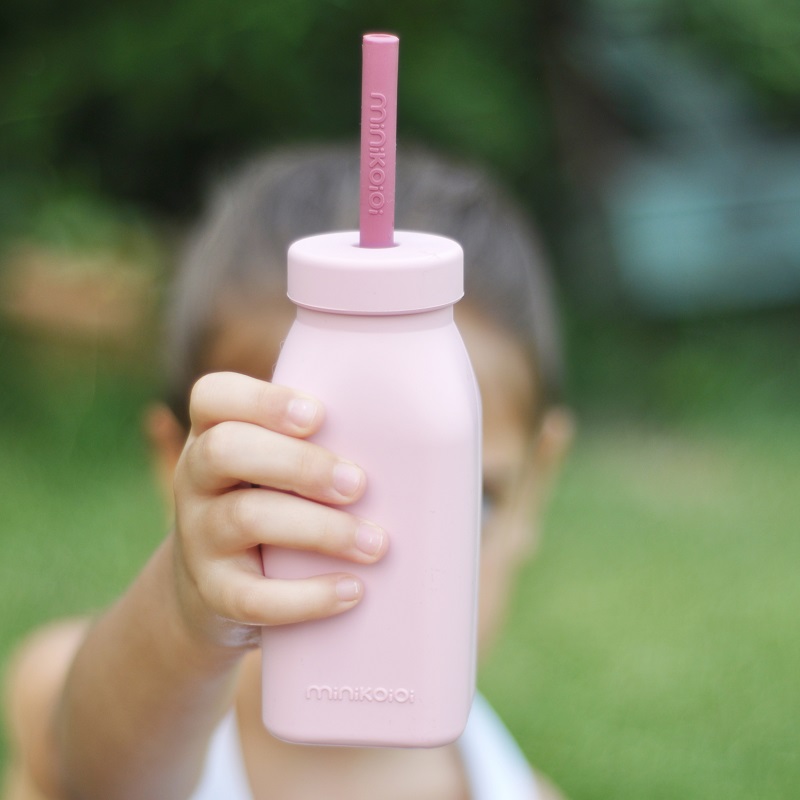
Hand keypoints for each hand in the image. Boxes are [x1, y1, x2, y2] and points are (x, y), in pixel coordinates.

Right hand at [171, 372, 387, 649]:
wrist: (216, 593)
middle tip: (359, 484)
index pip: (213, 395)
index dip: (261, 400)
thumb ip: (319, 443)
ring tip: (376, 544)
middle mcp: (196, 478)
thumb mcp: (274, 469)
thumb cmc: (273, 508)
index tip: (318, 414)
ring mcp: (198, 536)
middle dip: (300, 464)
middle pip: (227, 450)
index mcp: (215, 433)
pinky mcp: (214, 593)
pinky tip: (353, 592)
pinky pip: (251, 597)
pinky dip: (306, 597)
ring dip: (319, 529)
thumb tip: (431, 435)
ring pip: (244, 518)